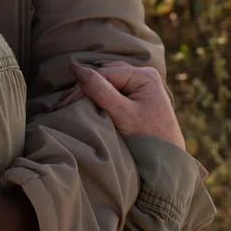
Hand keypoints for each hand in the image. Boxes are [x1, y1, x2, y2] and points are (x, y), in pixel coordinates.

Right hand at [57, 61, 185, 149]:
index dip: (82, 88)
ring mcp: (141, 85)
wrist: (169, 163)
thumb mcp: (123, 115)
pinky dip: (97, 97)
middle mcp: (144, 75)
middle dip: (83, 90)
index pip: (104, 74)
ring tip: (69, 106)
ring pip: (105, 82)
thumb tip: (74, 66)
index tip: (63, 105)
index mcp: (144, 76)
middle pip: (104, 76)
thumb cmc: (149, 140)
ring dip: (88, 93)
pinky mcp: (136, 96)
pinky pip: (111, 90)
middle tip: (61, 106)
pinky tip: (85, 105)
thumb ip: (100, 90)